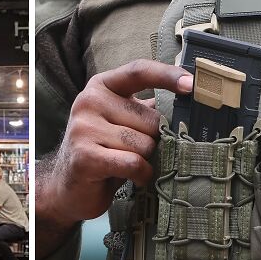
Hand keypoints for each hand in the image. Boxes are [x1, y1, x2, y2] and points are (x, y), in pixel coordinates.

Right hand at [39, 60, 192, 225]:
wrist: (69, 187)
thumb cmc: (104, 151)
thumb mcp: (122, 122)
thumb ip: (146, 109)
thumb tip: (188, 99)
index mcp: (102, 86)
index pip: (138, 71)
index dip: (167, 75)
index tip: (192, 84)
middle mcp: (89, 101)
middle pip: (149, 118)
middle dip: (153, 139)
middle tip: (135, 150)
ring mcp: (84, 128)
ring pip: (144, 144)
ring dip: (145, 159)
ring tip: (128, 164)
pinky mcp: (85, 156)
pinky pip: (133, 162)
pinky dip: (141, 174)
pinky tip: (134, 177)